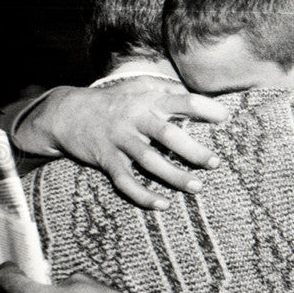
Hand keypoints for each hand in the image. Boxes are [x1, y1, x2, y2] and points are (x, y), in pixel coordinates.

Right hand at [13, 78, 228, 208]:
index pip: (182, 101)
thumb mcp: (138, 87)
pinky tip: (163, 205)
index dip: (205, 108)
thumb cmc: (114, 101)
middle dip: (194, 150)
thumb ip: (166, 89)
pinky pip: (126, 182)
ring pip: (150, 162)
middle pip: (169, 135)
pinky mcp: (107, 161)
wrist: (68, 113)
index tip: (225, 118)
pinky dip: (143, 196)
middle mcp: (135, 119)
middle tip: (215, 162)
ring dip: (175, 176)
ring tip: (197, 187)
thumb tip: (197, 95)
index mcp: (148, 100)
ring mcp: (120, 141)